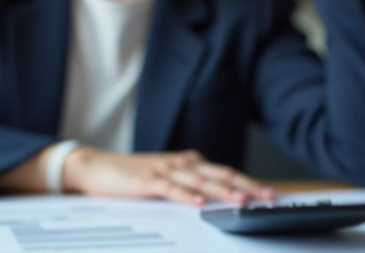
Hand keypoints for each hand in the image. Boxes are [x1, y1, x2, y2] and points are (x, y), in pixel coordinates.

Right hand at [62, 147, 274, 206]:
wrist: (95, 167)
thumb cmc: (132, 176)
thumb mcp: (166, 178)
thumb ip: (189, 184)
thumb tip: (217, 196)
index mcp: (188, 162)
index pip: (224, 172)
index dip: (248, 181)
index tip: (268, 193)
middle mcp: (180, 163)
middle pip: (220, 174)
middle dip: (247, 185)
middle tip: (268, 196)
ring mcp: (164, 171)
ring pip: (200, 180)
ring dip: (223, 191)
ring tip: (243, 200)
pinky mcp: (147, 182)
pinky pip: (170, 189)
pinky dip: (187, 195)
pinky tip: (199, 202)